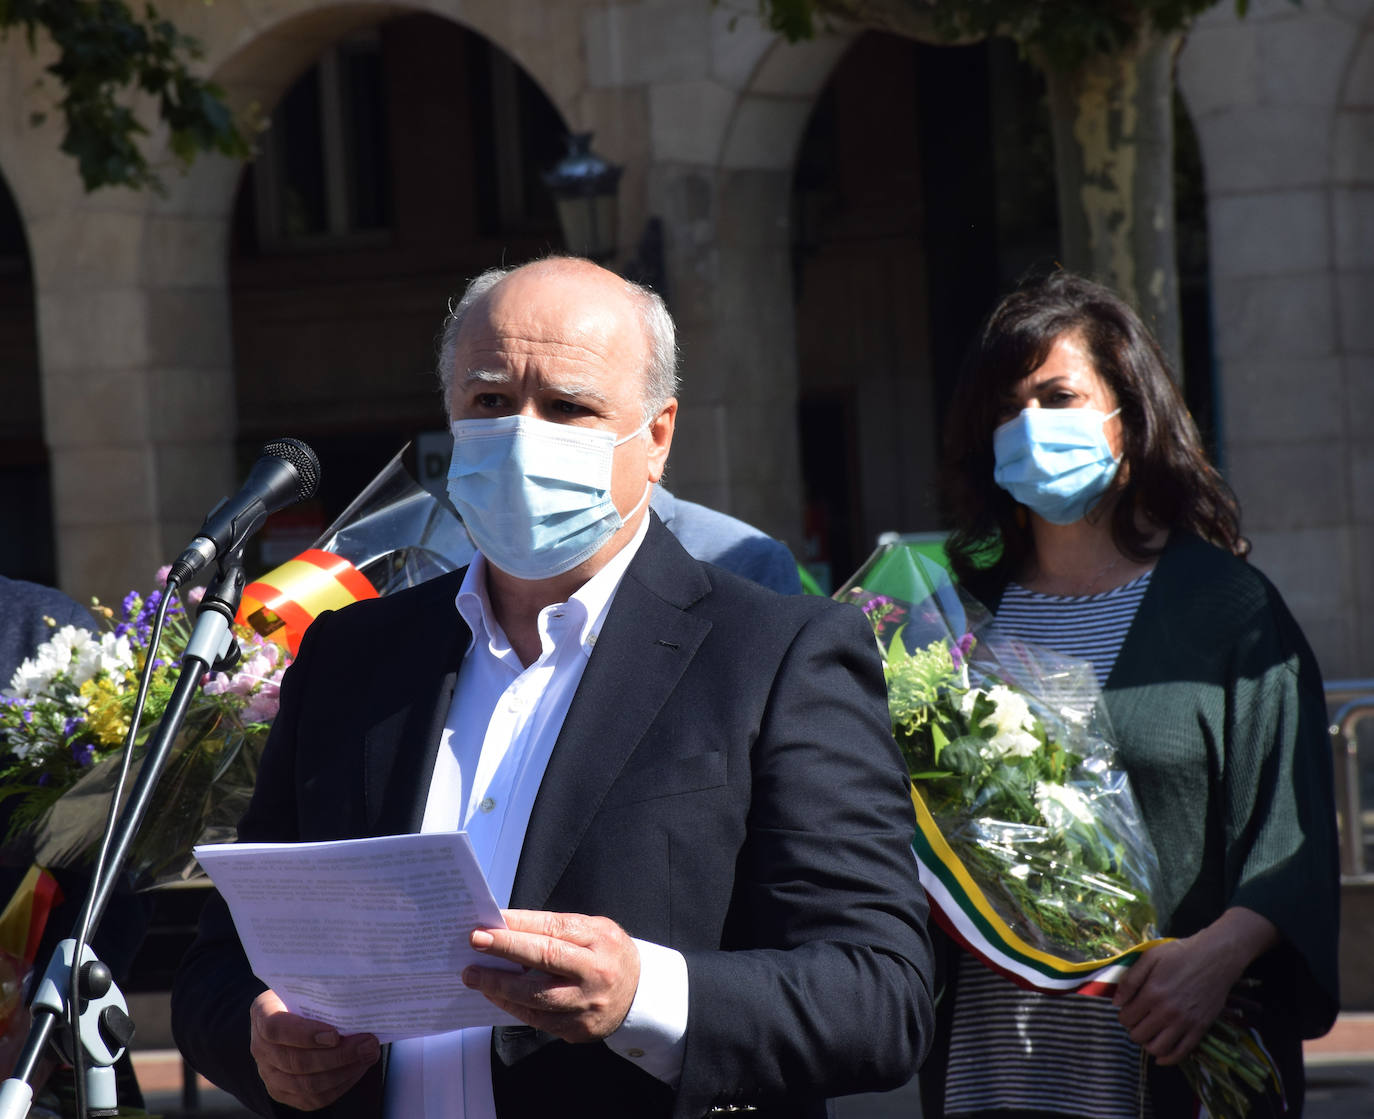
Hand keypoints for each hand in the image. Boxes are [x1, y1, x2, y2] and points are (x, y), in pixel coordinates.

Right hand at [249, 990, 379, 1109]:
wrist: (292, 1015)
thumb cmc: (305, 997)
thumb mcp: (309, 986)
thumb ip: (326, 993)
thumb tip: (359, 1002)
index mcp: (263, 1012)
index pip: (275, 1027)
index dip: (305, 1034)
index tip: (335, 1034)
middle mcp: (259, 1046)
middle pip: (295, 1061)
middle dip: (338, 1055)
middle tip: (368, 1044)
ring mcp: (268, 1073)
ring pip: (305, 1084)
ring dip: (343, 1072)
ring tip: (367, 1056)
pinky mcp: (282, 1092)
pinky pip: (311, 1099)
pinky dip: (339, 1086)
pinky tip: (357, 1069)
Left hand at [462, 909, 639, 1042]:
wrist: (640, 996)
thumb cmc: (609, 955)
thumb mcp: (593, 930)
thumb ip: (555, 929)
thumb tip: (509, 927)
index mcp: (600, 940)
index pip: (553, 928)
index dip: (519, 925)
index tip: (489, 922)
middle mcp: (595, 973)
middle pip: (545, 959)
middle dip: (505, 949)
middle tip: (475, 942)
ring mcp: (586, 1005)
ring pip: (536, 996)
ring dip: (500, 985)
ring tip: (474, 976)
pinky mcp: (578, 1030)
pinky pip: (538, 1019)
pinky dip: (513, 1006)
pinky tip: (496, 995)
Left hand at [1113, 908, 1277, 1065]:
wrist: (1215, 958)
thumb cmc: (1180, 954)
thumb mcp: (1149, 957)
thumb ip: (1130, 980)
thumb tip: (1116, 1002)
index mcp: (1152, 993)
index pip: (1126, 1018)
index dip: (1122, 1015)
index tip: (1127, 1009)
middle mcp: (1168, 1012)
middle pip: (1139, 1036)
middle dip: (1133, 1029)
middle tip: (1137, 1020)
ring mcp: (1185, 1023)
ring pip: (1157, 1049)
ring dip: (1148, 1044)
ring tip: (1148, 1033)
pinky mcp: (1200, 1029)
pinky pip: (1181, 1053)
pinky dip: (1168, 1058)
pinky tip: (1161, 1055)